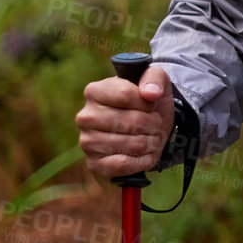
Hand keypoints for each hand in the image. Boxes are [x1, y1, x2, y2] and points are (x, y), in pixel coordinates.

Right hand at [76, 63, 174, 177]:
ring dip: (152, 142)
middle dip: (154, 124)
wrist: (145, 133)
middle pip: (133, 122)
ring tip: (152, 138)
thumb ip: (154, 78)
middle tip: (156, 125)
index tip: (151, 105)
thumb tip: (150, 93)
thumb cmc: (146, 104)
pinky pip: (125, 165)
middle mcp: (86, 117)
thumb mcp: (155, 82)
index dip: (147, 103)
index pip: (126, 95)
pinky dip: (143, 160)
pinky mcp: (94, 164)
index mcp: (95, 91)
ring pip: (133, 144)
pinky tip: (144, 154)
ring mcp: (87, 142)